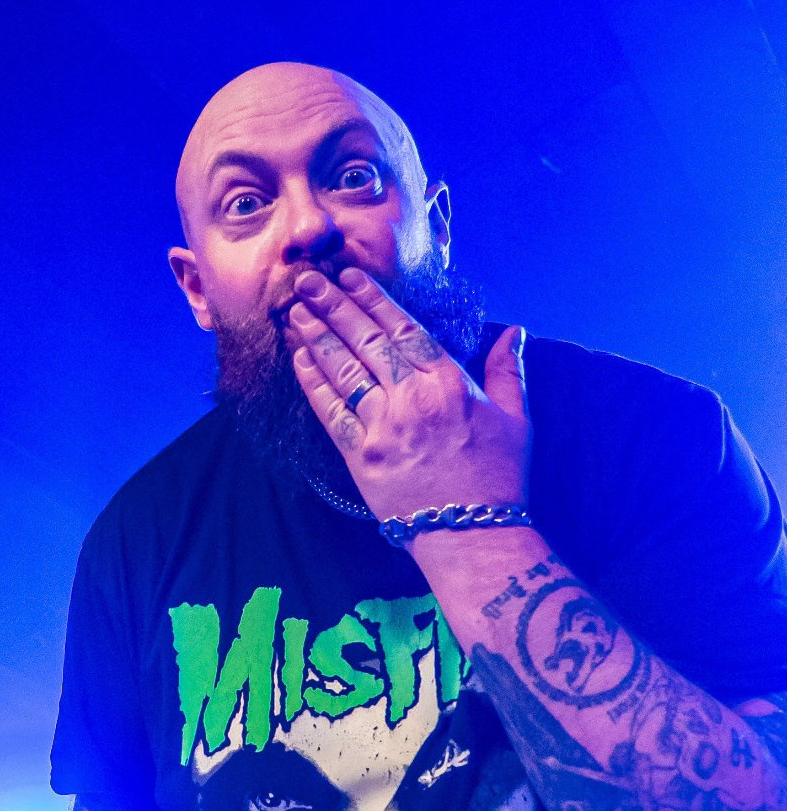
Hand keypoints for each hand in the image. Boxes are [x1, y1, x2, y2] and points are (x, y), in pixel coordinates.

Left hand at [287, 267, 529, 527]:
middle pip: (365, 341)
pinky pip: (330, 410)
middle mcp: (412, 398)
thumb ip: (507, 371)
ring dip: (315, 336)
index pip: (403, 329)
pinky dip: (312, 382)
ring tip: (295, 310)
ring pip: (342, 370)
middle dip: (333, 306)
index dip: (373, 299)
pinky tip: (297, 358)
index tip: (350, 276)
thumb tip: (513, 331)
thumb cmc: (498, 478)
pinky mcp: (359, 456)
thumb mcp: (516, 420)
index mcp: (449, 383)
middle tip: (307, 280)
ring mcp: (383, 426)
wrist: (471, 534)